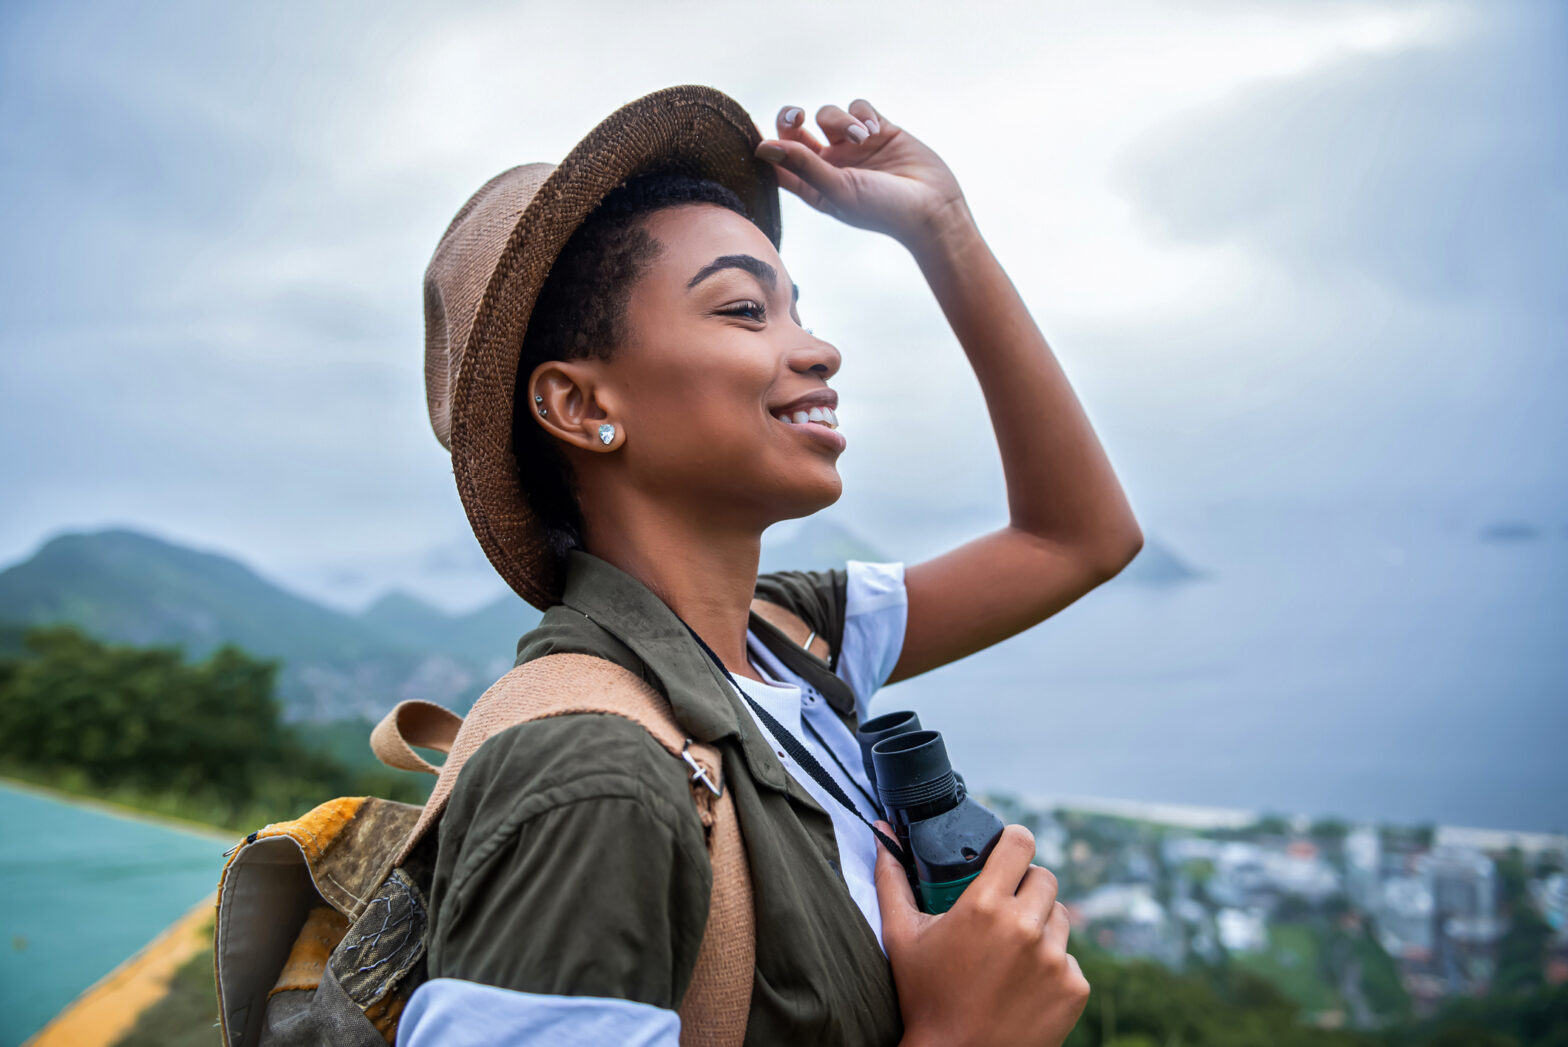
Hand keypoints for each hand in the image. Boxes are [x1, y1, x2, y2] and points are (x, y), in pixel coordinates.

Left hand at [756, 99, 970, 250]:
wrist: (932, 208)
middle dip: (792, 118)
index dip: (767, 144)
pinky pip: (859, 107)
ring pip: (830, 115)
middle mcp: (830, 164)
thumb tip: (762, 147)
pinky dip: (863, 114)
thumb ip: (801, 165)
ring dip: (842, 121)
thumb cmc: (882, 209)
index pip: (779, 161)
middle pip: (796, 130)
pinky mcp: (879, 130)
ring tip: (864, 139)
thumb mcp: (837, 189)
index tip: (759, 134)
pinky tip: (875, 132)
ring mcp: (854, 146)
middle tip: (798, 116)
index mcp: (813, 185)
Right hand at [875, 822, 1088, 1046]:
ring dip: (1041, 924)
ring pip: (1060, 917)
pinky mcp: (1073, 988)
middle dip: (1025, 886)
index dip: (1014, 843)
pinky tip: (1023, 983)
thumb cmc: (924, 998)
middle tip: (1003, 909)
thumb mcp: (901, 936)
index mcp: (985, 906)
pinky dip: (1052, 966)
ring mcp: (1054, 959)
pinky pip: (1069, 959)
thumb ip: (892, 880)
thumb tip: (883, 836)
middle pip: (1044, 877)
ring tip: (1011, 949)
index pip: (1021, 843)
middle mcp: (1025, 927)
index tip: (1006, 854)